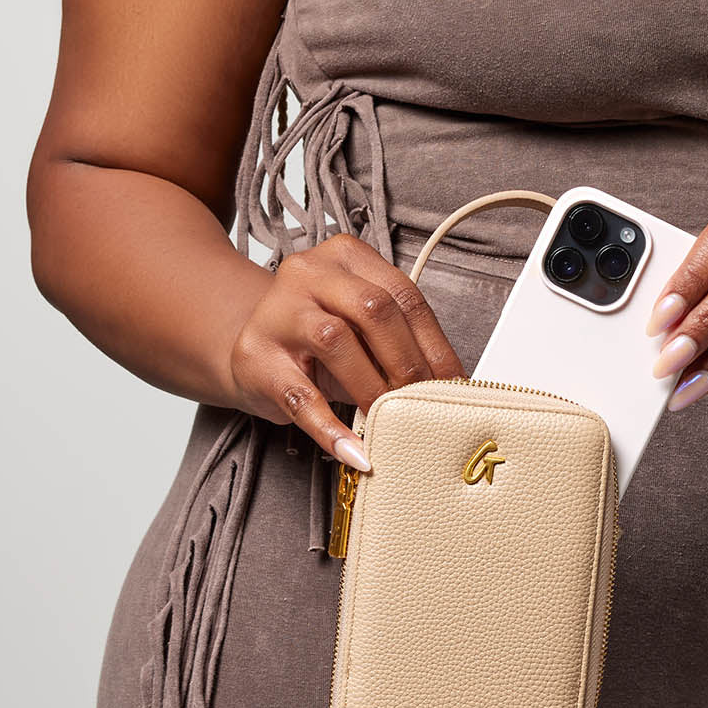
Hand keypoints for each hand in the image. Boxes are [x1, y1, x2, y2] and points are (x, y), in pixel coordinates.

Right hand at [224, 234, 464, 467]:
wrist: (252, 345)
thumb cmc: (317, 338)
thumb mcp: (359, 326)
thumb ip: (397, 339)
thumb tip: (447, 382)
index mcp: (347, 257)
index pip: (404, 295)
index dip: (434, 343)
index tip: (454, 382)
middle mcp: (310, 272)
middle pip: (373, 309)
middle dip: (407, 362)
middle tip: (424, 402)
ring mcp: (278, 311)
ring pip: (335, 340)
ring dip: (372, 388)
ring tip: (390, 420)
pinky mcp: (256, 358)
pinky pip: (300, 396)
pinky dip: (332, 429)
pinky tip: (355, 451)